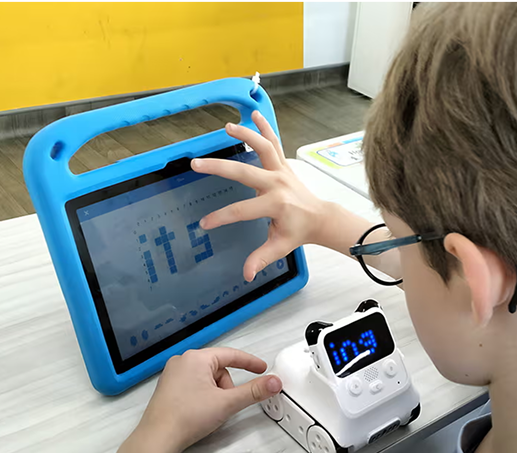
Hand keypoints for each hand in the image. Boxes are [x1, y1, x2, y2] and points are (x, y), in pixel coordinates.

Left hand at [135, 347, 282, 452]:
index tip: (261, 369)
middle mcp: (182, 361)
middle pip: (219, 369)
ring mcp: (173, 374)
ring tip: (207, 412)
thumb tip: (273, 382)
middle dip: (226, 388)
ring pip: (207, 379)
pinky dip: (203, 397)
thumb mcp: (227, 403)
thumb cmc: (186, 417)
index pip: (231, 355)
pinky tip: (198, 412)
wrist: (158, 438)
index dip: (249, 363)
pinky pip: (194, 386)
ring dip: (215, 394)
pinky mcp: (168, 388)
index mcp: (196, 358)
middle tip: (222, 405)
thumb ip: (253, 391)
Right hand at [192, 111, 330, 281]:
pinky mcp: (283, 164)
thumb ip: (261, 258)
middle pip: (244, 172)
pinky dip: (265, 127)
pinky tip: (253, 114)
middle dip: (219, 168)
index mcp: (274, 204)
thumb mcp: (279, 247)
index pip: (241, 211)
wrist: (319, 217)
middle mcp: (277, 183)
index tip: (204, 223)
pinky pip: (273, 142)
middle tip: (197, 163)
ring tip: (227, 127)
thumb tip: (247, 274)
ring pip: (263, 147)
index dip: (221, 217)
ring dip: (246, 135)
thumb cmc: (298, 231)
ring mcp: (281, 170)